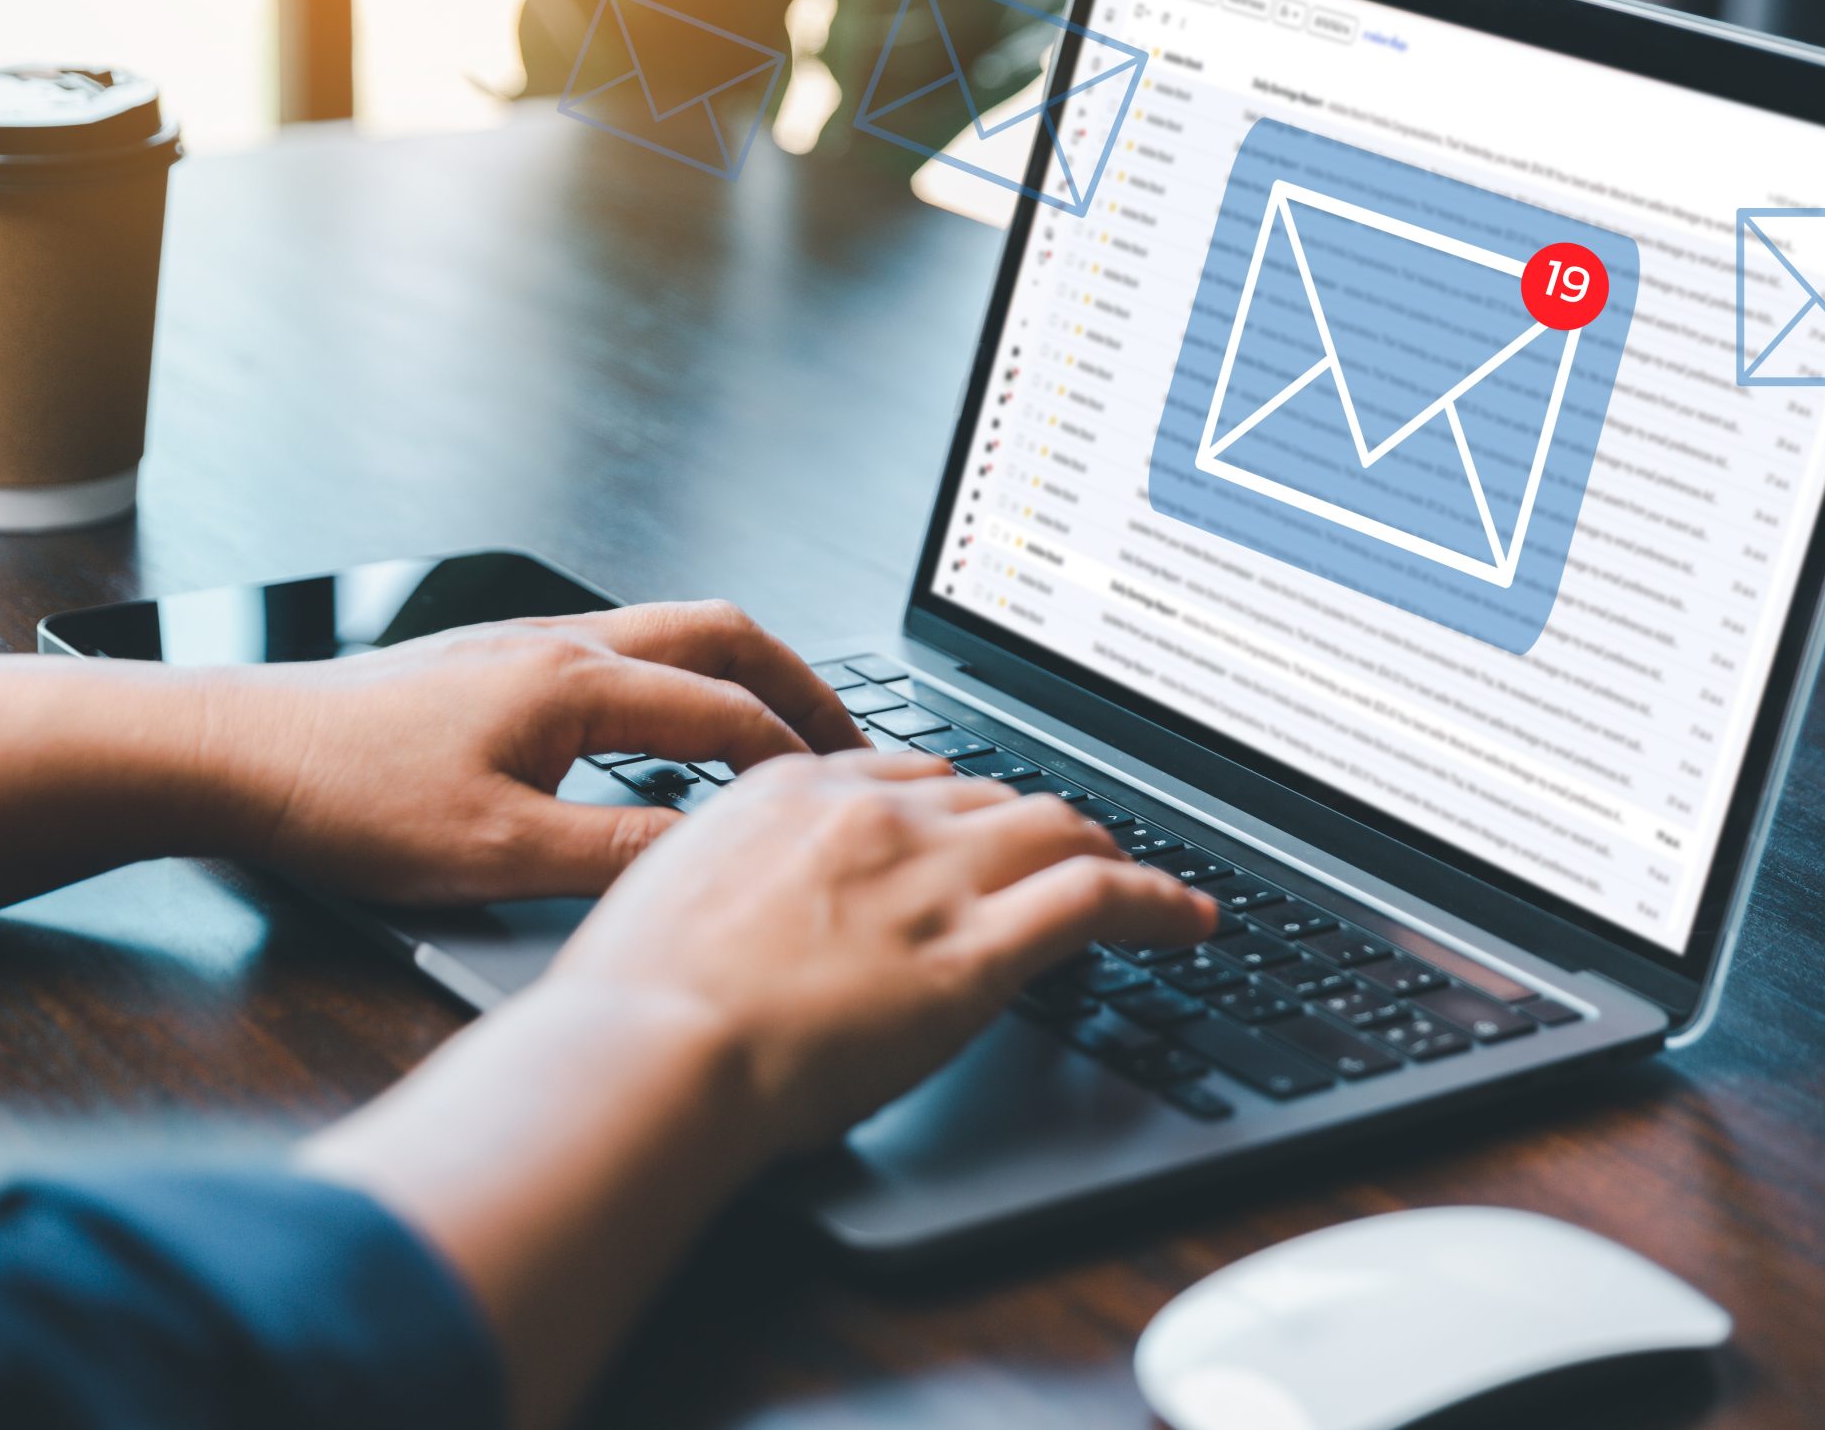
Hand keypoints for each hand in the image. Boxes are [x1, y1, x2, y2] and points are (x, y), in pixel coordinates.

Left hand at [211, 600, 865, 904]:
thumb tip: (715, 860)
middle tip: (847, 740)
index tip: (847, 798)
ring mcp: (525, 644)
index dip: (799, 759)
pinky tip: (664, 736)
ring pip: (670, 634)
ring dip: (739, 676)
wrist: (234, 750)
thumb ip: (619, 854)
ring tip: (775, 734)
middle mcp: (562, 642)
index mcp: (576, 683)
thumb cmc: (345, 797)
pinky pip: (622, 651)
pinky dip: (679, 683)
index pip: (729, 713)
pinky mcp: (493, 662)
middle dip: (798, 685)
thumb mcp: (496, 853)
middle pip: (721, 635)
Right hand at [544, 748, 1221, 1152]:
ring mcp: (932, 877)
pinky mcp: (977, 951)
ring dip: (1104, 851)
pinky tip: (1189, 921)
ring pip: (1058, 828)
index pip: (908, 776)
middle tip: (1065, 857)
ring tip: (1138, 882)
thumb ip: (732, 874)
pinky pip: (1101, 897)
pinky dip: (1160, 902)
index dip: (956, 805)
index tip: (976, 829)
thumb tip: (757, 903)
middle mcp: (875, 815)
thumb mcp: (667, 891)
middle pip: (990, 797)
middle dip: (1035, 825)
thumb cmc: (634, 1001)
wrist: (647, 1049)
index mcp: (792, 788)